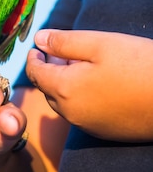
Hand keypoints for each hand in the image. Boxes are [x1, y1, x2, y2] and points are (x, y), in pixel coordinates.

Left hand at [26, 29, 152, 141]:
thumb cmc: (138, 64)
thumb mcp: (99, 44)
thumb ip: (64, 42)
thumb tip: (38, 39)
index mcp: (65, 89)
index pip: (35, 74)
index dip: (33, 58)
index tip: (37, 48)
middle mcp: (72, 113)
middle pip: (48, 90)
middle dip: (49, 70)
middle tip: (58, 52)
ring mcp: (89, 126)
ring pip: (64, 103)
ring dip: (63, 84)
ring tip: (77, 65)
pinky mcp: (106, 132)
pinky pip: (81, 114)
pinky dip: (79, 98)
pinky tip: (96, 84)